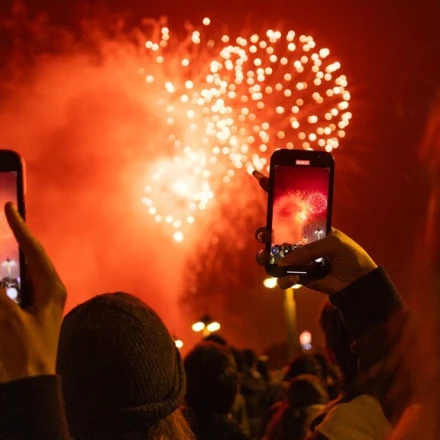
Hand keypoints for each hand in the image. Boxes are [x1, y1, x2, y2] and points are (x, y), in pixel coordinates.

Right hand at [0, 202, 66, 382]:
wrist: (26, 390)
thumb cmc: (23, 355)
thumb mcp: (6, 318)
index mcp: (51, 288)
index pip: (34, 250)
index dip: (20, 227)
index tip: (9, 206)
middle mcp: (45, 293)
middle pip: (22, 262)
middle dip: (7, 249)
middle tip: (1, 231)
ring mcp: (32, 305)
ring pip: (11, 279)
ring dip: (3, 270)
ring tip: (3, 259)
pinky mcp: (20, 318)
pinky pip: (6, 297)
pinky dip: (0, 288)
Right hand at [253, 171, 376, 294]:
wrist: (359, 282)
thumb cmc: (350, 255)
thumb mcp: (333, 243)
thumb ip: (308, 250)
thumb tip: (282, 261)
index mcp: (308, 225)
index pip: (289, 205)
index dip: (273, 191)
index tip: (259, 176)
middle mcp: (298, 240)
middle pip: (272, 232)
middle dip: (262, 232)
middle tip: (264, 235)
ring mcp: (296, 258)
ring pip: (271, 255)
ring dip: (263, 256)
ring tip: (265, 257)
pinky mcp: (297, 275)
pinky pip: (282, 277)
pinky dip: (283, 278)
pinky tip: (293, 278)